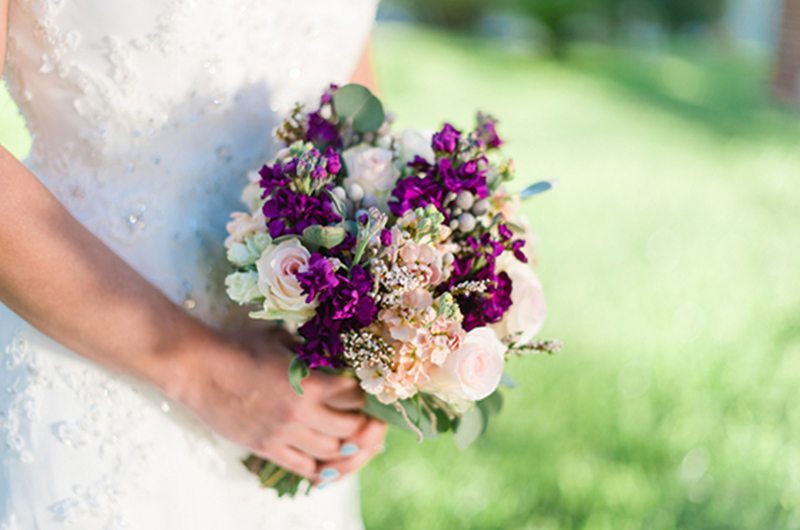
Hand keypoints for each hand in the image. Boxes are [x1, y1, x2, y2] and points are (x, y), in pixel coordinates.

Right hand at [171, 329, 380, 480]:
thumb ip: (309, 353)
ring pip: (333, 452)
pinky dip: (321, 467)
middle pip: (352, 428)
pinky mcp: (267, 448)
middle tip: (366, 419)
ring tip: (349, 439)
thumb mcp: (282, 341)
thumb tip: (332, 356)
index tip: (365, 391)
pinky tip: (326, 461)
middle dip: (364, 423)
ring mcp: (285, 434)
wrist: (199, 369)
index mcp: (310, 382)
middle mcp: (302, 412)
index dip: (364, 394)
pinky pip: (304, 468)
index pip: (355, 396)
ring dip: (346, 446)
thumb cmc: (239, 347)